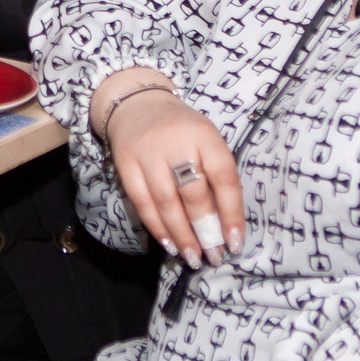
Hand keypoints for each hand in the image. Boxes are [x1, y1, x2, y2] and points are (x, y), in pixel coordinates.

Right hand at [96, 68, 243, 263]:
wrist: (137, 104)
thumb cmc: (181, 130)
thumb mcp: (206, 140)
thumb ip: (215, 174)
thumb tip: (224, 225)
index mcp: (204, 134)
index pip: (223, 177)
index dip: (231, 212)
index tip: (234, 242)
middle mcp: (176, 141)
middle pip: (193, 192)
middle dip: (205, 230)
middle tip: (213, 255)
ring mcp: (147, 152)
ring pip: (166, 202)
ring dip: (181, 234)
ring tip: (192, 257)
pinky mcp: (125, 163)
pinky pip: (142, 202)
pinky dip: (156, 226)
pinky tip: (169, 244)